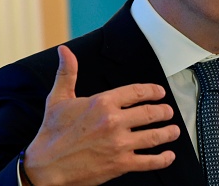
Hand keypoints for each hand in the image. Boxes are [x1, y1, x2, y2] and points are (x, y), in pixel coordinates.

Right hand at [21, 45, 179, 184]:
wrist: (44, 168)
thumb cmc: (50, 134)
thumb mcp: (57, 99)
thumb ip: (67, 73)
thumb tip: (65, 51)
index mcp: (102, 102)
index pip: (137, 92)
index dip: (152, 91)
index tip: (160, 93)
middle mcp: (114, 121)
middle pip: (150, 113)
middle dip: (163, 112)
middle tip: (169, 112)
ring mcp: (119, 144)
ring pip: (154, 136)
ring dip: (168, 133)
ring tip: (174, 130)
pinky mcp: (120, 164)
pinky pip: (148, 162)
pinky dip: (162, 159)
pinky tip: (168, 156)